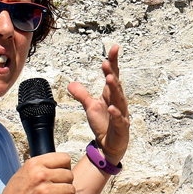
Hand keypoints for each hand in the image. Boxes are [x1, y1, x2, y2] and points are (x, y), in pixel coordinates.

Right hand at [0, 152, 73, 193]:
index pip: (64, 159)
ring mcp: (46, 191)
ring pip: (71, 189)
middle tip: (59, 191)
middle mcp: (40, 175)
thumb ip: (39, 168)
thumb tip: (58, 165)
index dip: (65, 167)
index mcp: (34, 164)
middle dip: (66, 183)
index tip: (61, 175)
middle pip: (69, 175)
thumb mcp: (22, 175)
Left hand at [68, 43, 129, 165]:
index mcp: (111, 95)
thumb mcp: (90, 107)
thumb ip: (82, 95)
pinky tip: (111, 108)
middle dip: (112, 73)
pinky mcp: (122, 127)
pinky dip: (116, 114)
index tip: (114, 48)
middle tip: (107, 62)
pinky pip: (120, 119)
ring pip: (119, 100)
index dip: (114, 62)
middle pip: (116, 85)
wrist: (109, 145)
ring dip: (115, 89)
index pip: (113, 75)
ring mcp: (121, 114)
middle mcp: (118, 102)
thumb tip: (70, 84)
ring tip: (110, 79)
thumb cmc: (103, 124)